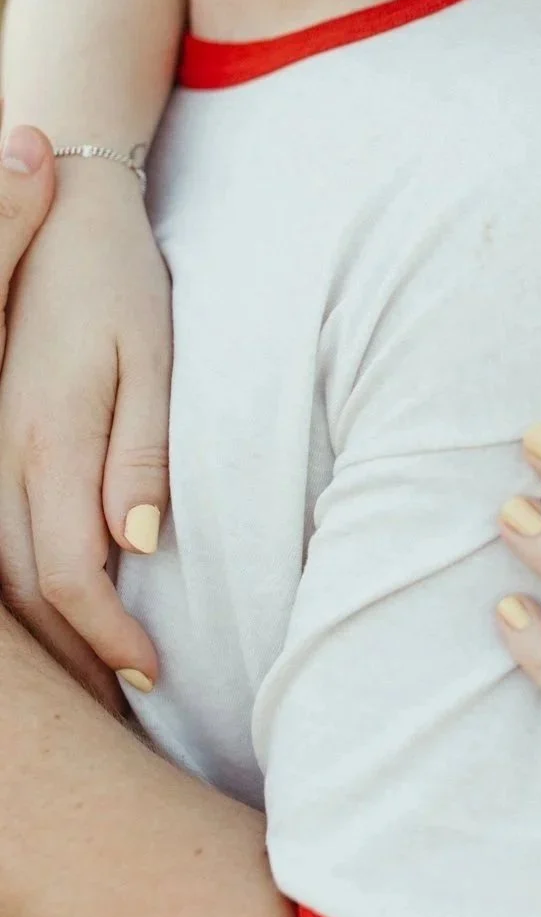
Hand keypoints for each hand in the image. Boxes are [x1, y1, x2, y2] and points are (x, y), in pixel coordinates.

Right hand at [0, 154, 168, 705]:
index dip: (106, 636)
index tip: (151, 672)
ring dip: (39, 639)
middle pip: (20, 594)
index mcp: (45, 440)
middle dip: (70, 660)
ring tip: (87, 685)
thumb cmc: (116, 280)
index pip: (67, 577)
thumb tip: (138, 545)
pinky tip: (40, 617)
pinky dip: (13, 593)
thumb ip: (141, 451)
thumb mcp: (148, 355)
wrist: (59, 211)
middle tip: (120, 706)